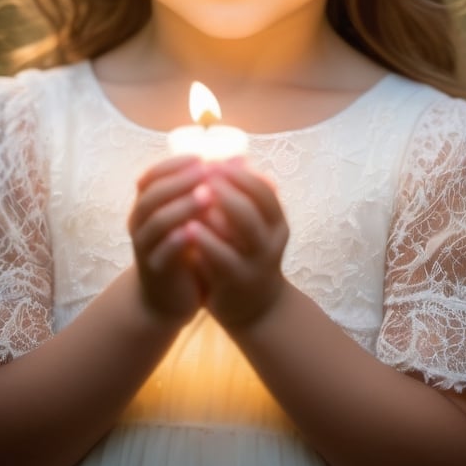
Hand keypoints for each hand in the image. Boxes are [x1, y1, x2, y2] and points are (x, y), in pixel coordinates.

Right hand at [128, 156, 211, 322]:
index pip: (152, 176)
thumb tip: (240, 159)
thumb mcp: (193, 217)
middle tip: (206, 171)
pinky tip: (196, 232)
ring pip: (156, 220)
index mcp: (148, 205)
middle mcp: (140, 222)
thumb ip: (207, 190)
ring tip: (207, 196)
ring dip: (181, 206)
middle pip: (153, 194)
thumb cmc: (185, 249)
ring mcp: (145, 246)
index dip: (174, 164)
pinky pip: (162, 252)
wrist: (167, 299)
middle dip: (180, 180)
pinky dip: (177, 240)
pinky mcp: (155, 270)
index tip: (201, 158)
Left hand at [186, 160, 288, 329]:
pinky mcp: (237, 282)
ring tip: (191, 197)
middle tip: (199, 176)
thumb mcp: (255, 226)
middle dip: (224, 189)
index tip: (213, 162)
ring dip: (215, 213)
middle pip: (251, 209)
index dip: (238, 174)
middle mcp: (271, 241)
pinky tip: (188, 230)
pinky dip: (206, 242)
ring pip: (240, 233)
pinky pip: (222, 259)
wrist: (255, 308)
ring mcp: (256, 263)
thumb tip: (232, 156)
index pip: (264, 190)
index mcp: (277, 222)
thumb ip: (245, 196)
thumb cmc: (248, 255)